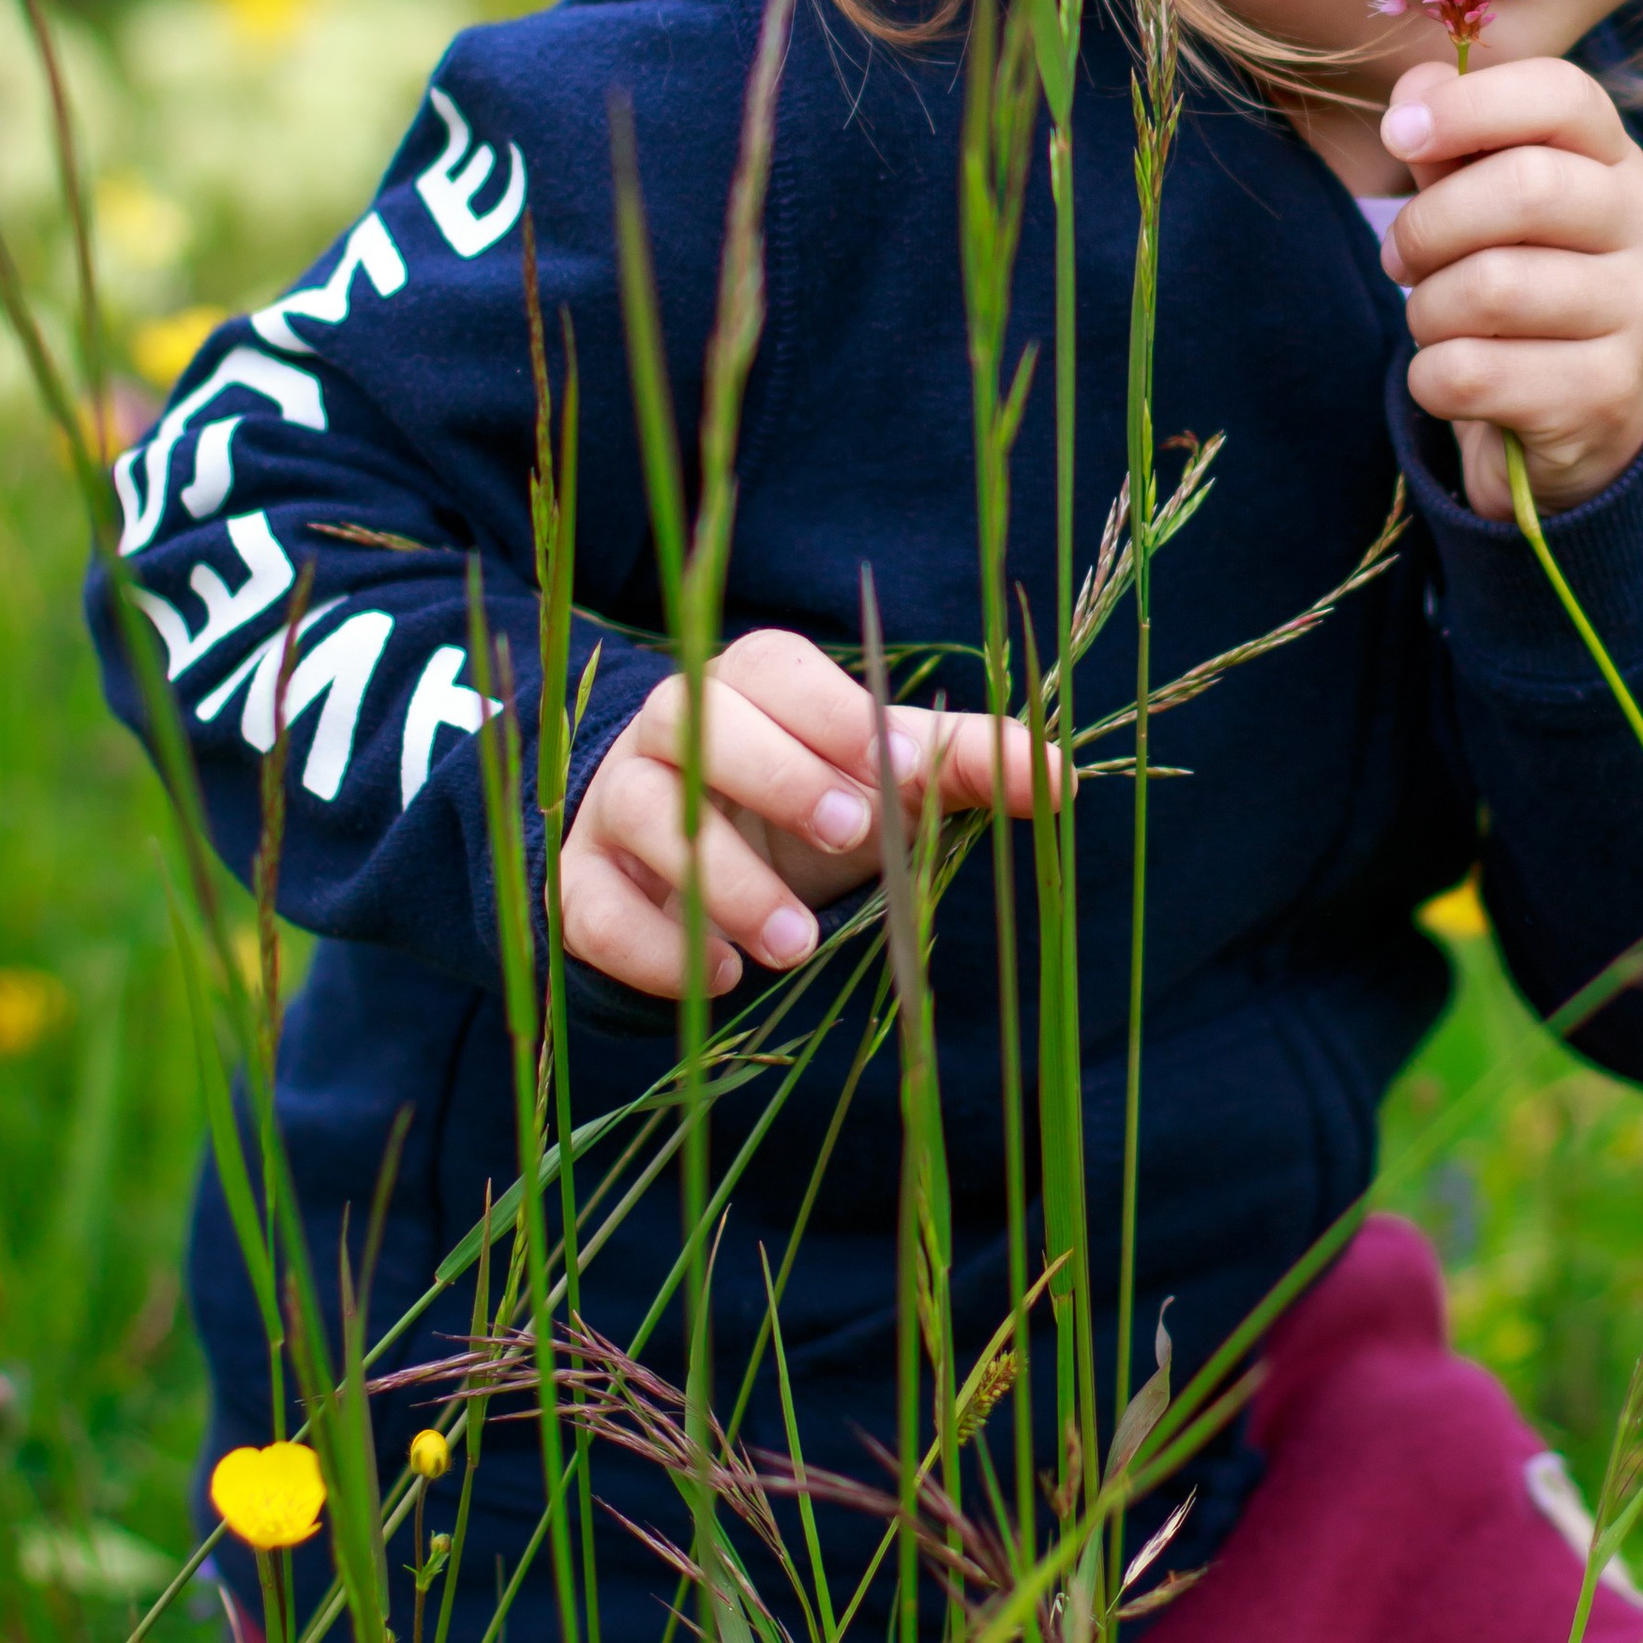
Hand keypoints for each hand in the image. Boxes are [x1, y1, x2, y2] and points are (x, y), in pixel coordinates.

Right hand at [558, 628, 1042, 998]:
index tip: (892, 767)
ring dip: (721, 879)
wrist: (688, 858)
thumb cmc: (809, 799)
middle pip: (699, 719)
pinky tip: (721, 977)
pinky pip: (593, 907)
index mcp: (750, 683)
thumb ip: (967, 766)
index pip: (771, 665)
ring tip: (796, 945)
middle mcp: (670, 725)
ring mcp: (612, 802)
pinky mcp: (581, 882)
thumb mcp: (884, 778)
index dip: (829, 710)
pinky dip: (654, 947)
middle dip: (778, 776)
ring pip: (644, 814)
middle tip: (853, 836)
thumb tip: (1061, 776)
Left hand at [1375, 57, 1642, 522]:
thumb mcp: (1487, 206)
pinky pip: (1472, 373)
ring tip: (1435, 323)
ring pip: (1489, 289)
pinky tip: (1452, 380)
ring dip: (1426, 311)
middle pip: (1524, 187)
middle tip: (1399, 259)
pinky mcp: (1607, 398)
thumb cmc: (1523, 289)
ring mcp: (1642, 317)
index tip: (1398, 134)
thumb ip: (1452, 142)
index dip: (1471, 103)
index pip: (1564, 95)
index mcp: (1619, 165)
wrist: (1581, 426)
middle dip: (1428, 225)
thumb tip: (1415, 90)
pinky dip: (1430, 379)